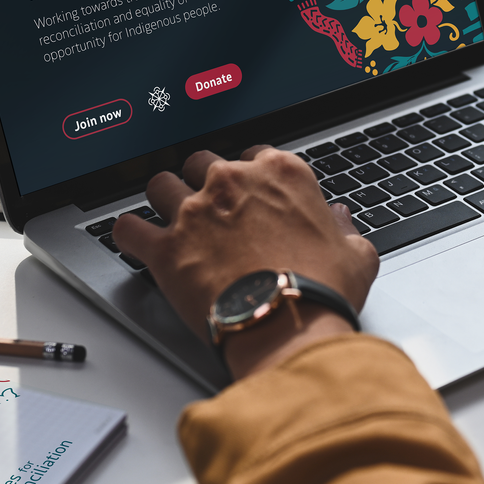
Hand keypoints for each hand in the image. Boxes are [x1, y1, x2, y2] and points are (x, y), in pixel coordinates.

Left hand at [112, 145, 378, 379]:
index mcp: (280, 174)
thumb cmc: (322, 291)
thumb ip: (345, 229)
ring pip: (160, 185)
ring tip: (170, 220)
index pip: (252, 155)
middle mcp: (232, 183)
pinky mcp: (165, 248)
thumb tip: (340, 219)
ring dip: (163, 200)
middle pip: (200, 162)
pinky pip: (127, 228)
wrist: (288, 327)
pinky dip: (129, 234)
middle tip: (209, 210)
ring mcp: (194, 212)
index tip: (247, 196)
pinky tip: (136, 241)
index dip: (247, 177)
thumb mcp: (355, 255)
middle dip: (202, 182)